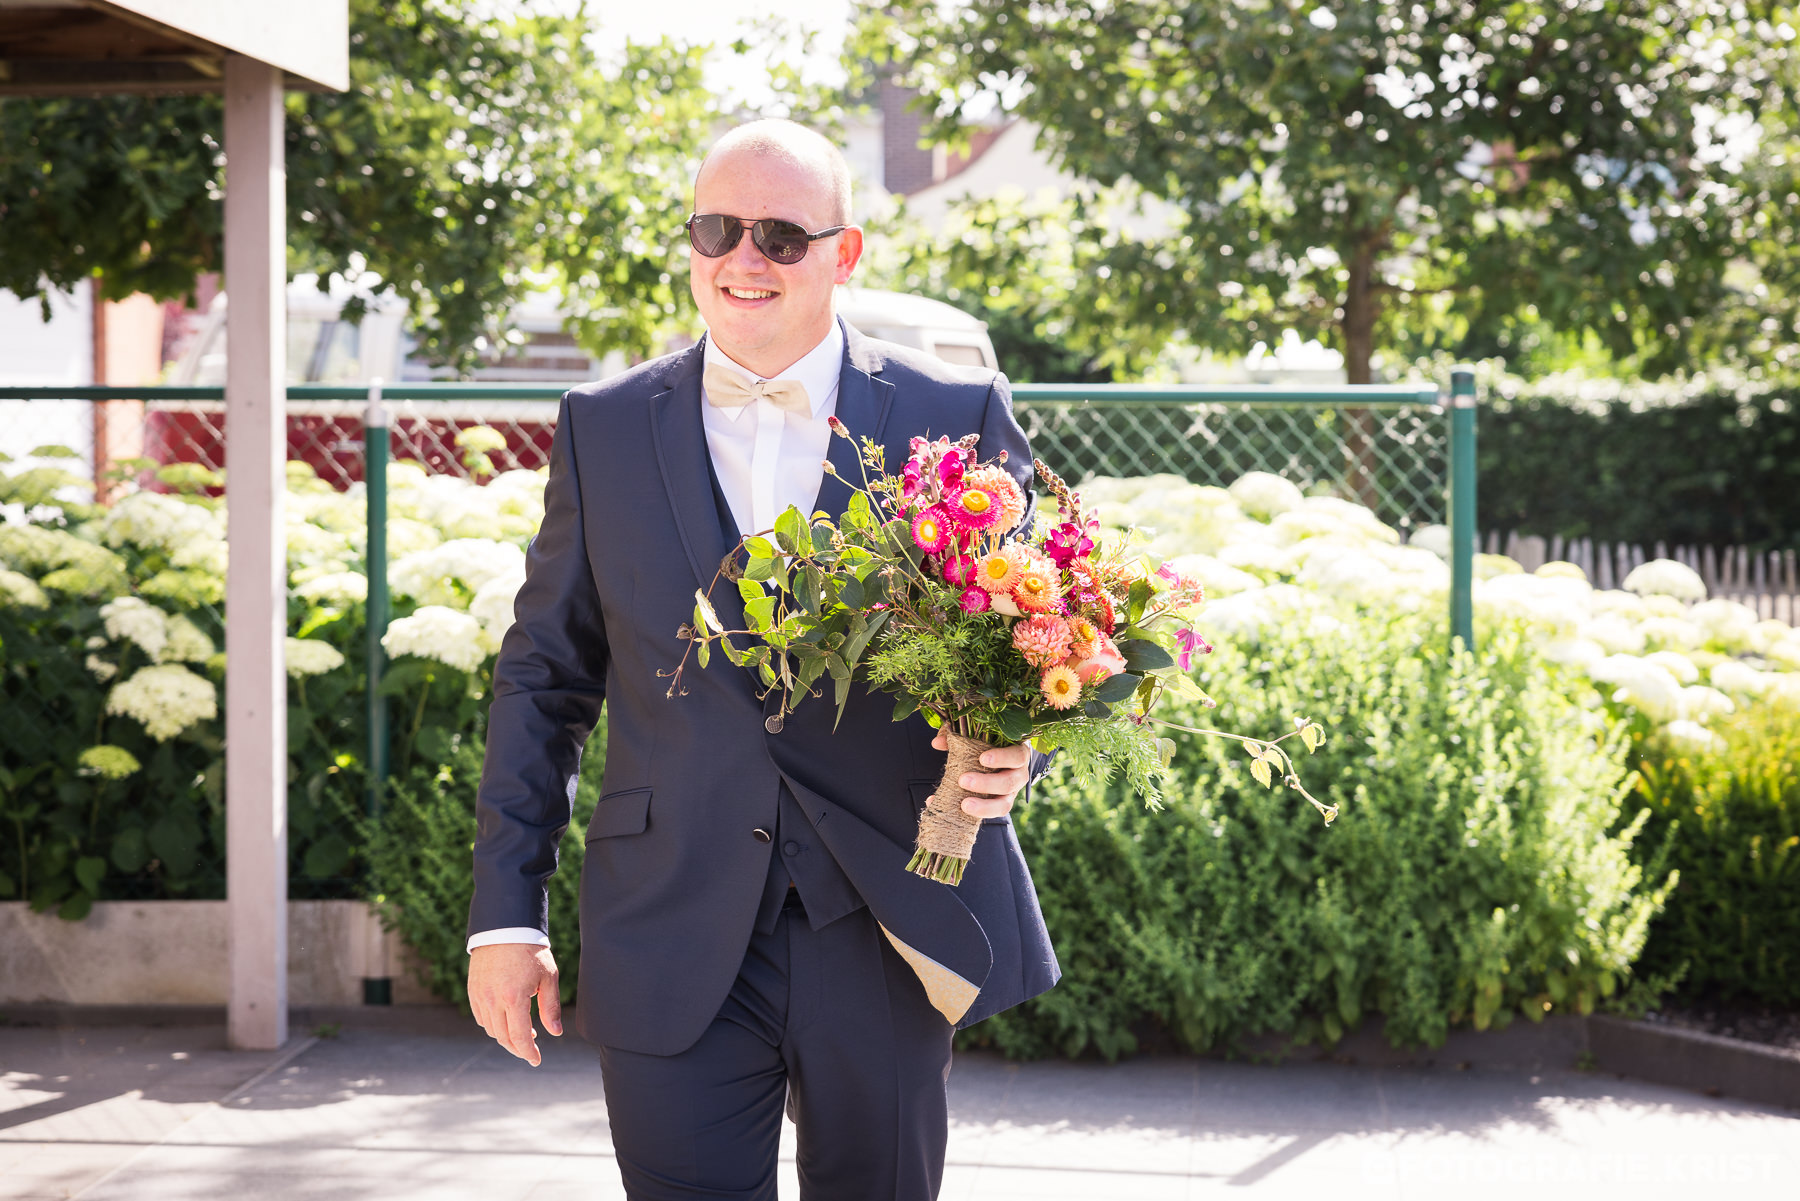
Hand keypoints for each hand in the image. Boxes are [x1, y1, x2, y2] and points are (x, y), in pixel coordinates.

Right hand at [468, 943, 561, 1066]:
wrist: (505, 928)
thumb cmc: (531, 951)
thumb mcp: (548, 977)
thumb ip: (551, 1007)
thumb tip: (555, 1032)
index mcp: (514, 998)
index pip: (520, 1037)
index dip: (528, 1053)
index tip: (536, 1060)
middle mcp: (493, 1000)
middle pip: (504, 1037)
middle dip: (518, 1048)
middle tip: (531, 1050)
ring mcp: (480, 996)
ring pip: (491, 1029)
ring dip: (506, 1037)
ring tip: (523, 1032)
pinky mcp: (473, 991)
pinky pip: (481, 1018)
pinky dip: (493, 1025)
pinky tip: (506, 1021)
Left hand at [932, 728, 1029, 819]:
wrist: (1000, 763)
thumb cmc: (991, 745)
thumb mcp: (980, 738)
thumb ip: (959, 736)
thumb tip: (937, 743)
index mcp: (1019, 754)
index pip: (1017, 756)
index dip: (1002, 758)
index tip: (982, 759)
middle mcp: (1019, 775)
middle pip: (1010, 782)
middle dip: (987, 783)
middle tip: (964, 780)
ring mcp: (1012, 794)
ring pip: (1004, 805)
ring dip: (984, 806)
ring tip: (964, 804)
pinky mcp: (1001, 806)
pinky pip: (992, 814)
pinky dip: (975, 813)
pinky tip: (956, 809)